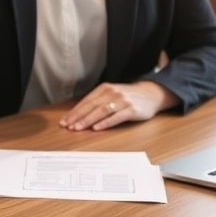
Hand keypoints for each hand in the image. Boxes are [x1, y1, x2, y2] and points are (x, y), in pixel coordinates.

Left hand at [59, 81, 178, 130]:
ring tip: (78, 128)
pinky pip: (116, 117)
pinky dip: (105, 123)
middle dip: (78, 117)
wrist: (151, 94)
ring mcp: (122, 101)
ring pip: (101, 111)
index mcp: (104, 88)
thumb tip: (79, 114)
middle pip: (91, 106)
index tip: (64, 120)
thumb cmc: (128, 96)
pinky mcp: (131, 110)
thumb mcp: (112, 94)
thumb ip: (98, 101)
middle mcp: (112, 92)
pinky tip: (96, 128)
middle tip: (67, 126)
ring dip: (88, 120)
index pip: (86, 101)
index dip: (74, 111)